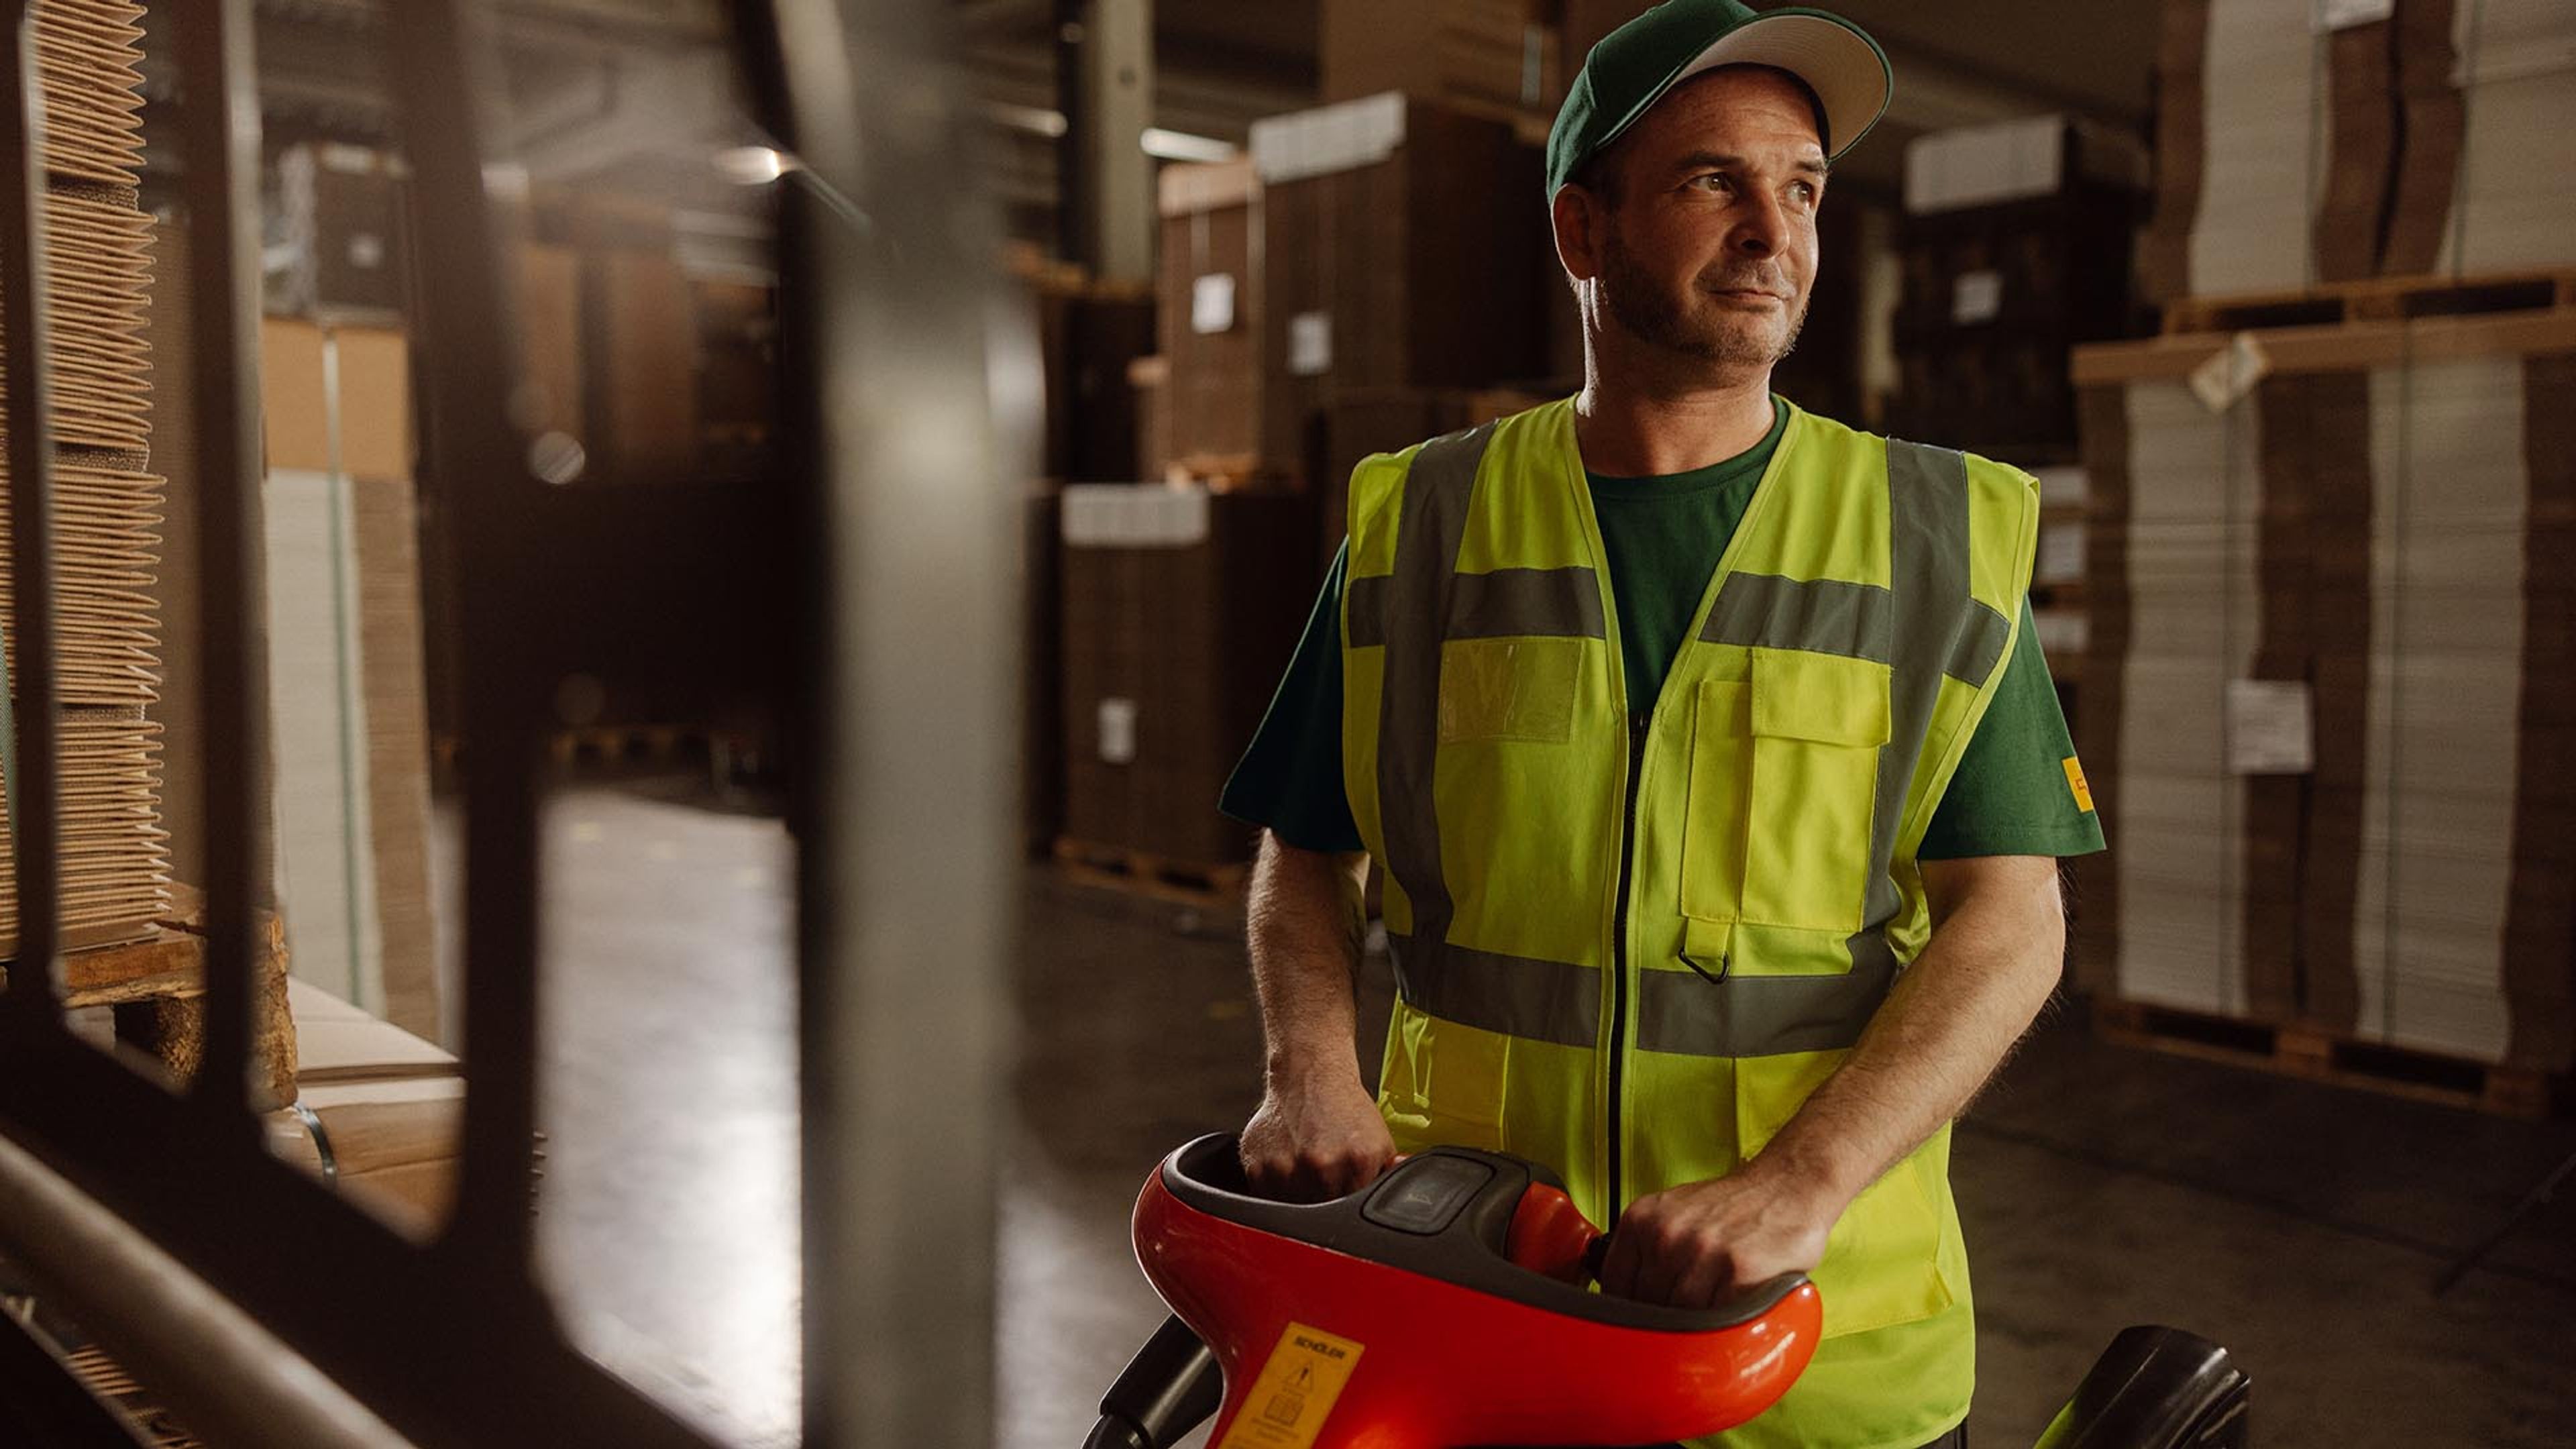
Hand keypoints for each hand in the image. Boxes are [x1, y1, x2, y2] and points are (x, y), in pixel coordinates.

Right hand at [1238, 1072, 1395, 1202]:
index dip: (1349, 1212)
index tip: (1345, 1202)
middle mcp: (1321, 1167)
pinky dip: (1275, 1192)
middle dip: (1325, 1208)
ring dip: (1298, 1202)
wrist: (1309, 1075)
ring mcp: (1285, 1169)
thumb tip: (1405, 1204)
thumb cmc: (1344, 1110)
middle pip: (1323, 1217)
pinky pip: (1266, 1201)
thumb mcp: (1381, 1142)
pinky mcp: (1257, 1168)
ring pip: (1293, 1214)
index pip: (1355, 1214)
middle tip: (1326, 1183)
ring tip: (1307, 1174)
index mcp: (1357, 1162)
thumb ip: (1388, 1178)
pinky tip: (1287, 1168)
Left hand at [1597, 1167, 1840, 1308]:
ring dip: (1699, 1328)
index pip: (1616, 1286)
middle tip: (1688, 1323)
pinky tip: (1734, 1314)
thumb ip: (1646, 1248)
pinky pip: (1720, 1319)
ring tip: (1714, 1318)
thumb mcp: (1673, 1212)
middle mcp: (1667, 1234)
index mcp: (1642, 1219)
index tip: (1643, 1324)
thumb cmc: (1733, 1205)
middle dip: (1668, 1322)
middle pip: (1649, 1307)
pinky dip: (1727, 1326)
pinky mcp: (1739, 1270)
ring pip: (1683, 1318)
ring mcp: (1702, 1252)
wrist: (1788, 1184)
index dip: (1630, 1312)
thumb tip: (1624, 1298)